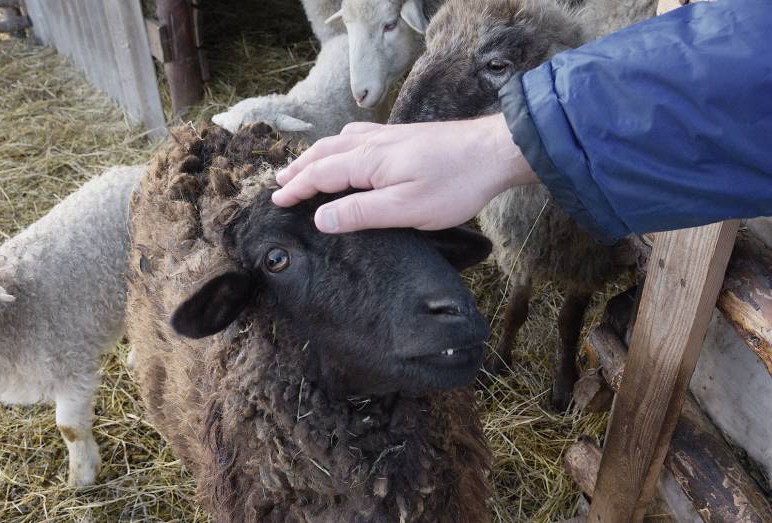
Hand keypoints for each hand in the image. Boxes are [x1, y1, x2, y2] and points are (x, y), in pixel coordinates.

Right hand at [272, 114, 537, 232]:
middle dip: (299, 168)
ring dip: (316, 155)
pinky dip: (340, 144)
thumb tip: (321, 217)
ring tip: (303, 166)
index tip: (276, 202)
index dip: (296, 188)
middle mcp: (373, 143)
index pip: (320, 174)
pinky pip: (359, 136)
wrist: (495, 151)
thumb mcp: (406, 209)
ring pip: (340, 142)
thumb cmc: (454, 184)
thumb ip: (361, 213)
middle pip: (324, 153)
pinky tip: (348, 147)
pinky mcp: (405, 136)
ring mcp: (390, 136)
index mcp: (368, 161)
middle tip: (279, 183)